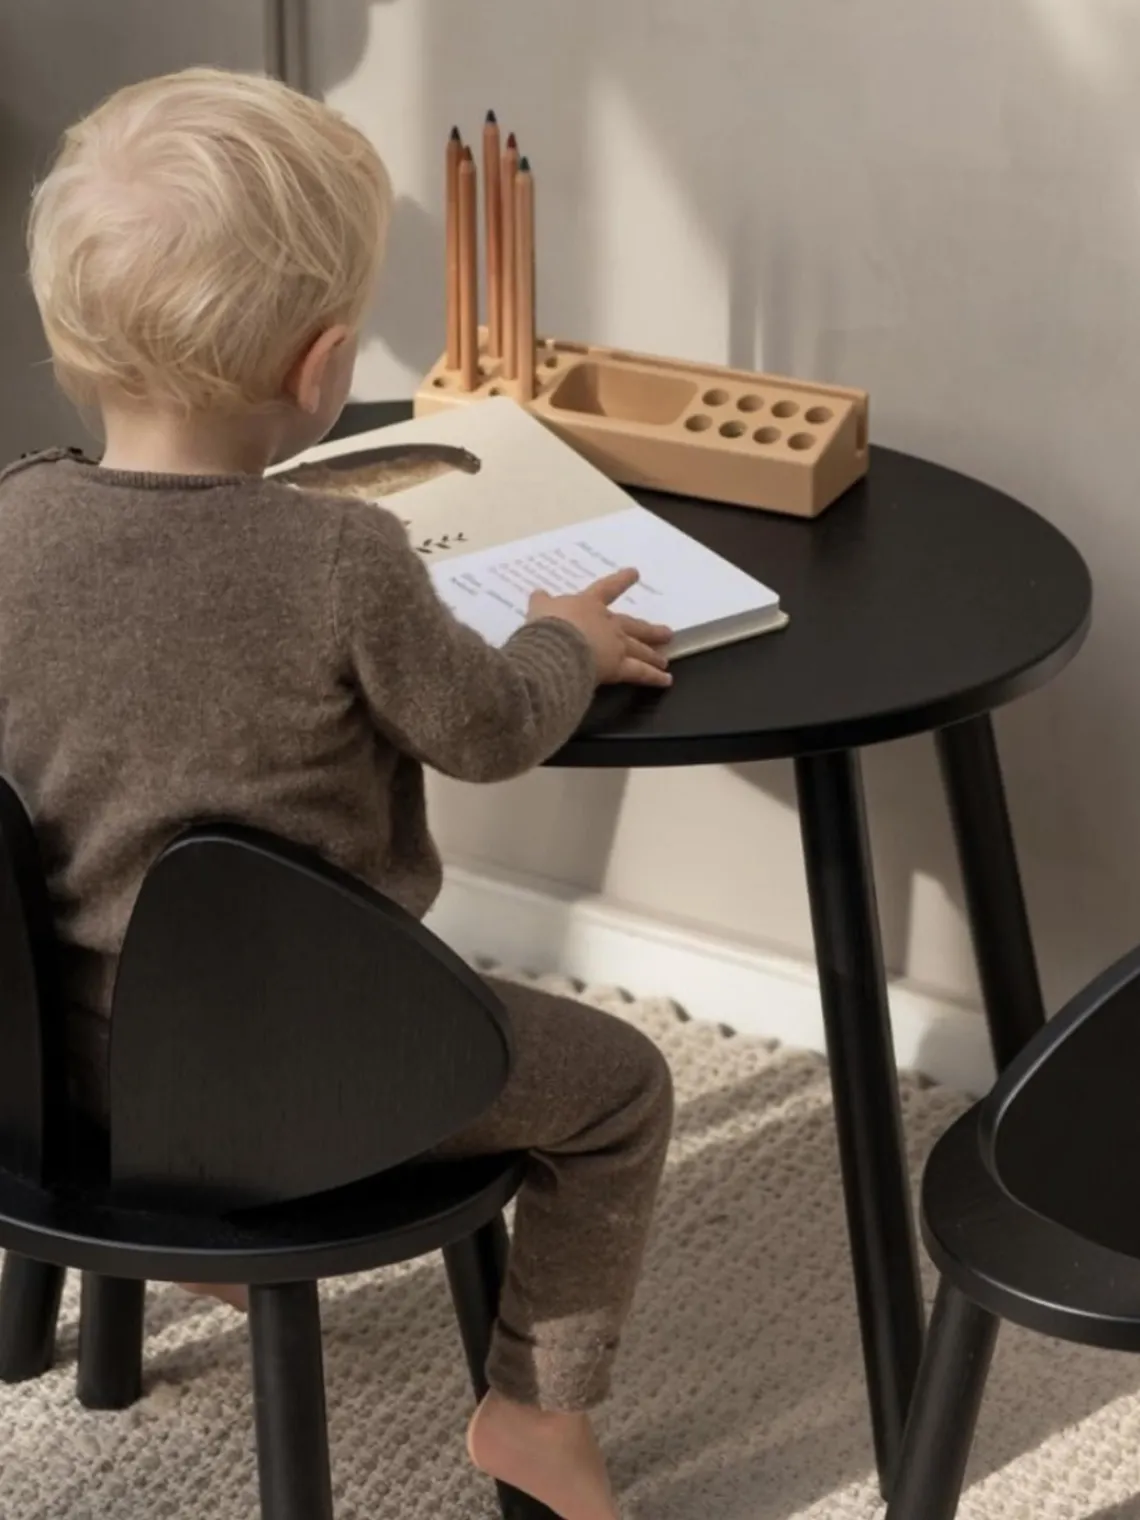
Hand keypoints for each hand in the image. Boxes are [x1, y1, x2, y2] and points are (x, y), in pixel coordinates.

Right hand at [528, 568, 672, 687]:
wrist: (554, 647)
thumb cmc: (547, 626)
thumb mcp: (539, 608)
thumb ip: (541, 602)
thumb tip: (538, 594)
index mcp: (588, 605)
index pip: (607, 589)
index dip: (621, 580)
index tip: (635, 573)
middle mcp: (607, 623)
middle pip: (632, 625)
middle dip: (649, 629)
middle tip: (666, 632)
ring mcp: (616, 645)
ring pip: (639, 648)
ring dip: (653, 654)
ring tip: (664, 660)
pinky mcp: (618, 667)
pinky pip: (640, 673)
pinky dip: (653, 677)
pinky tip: (666, 680)